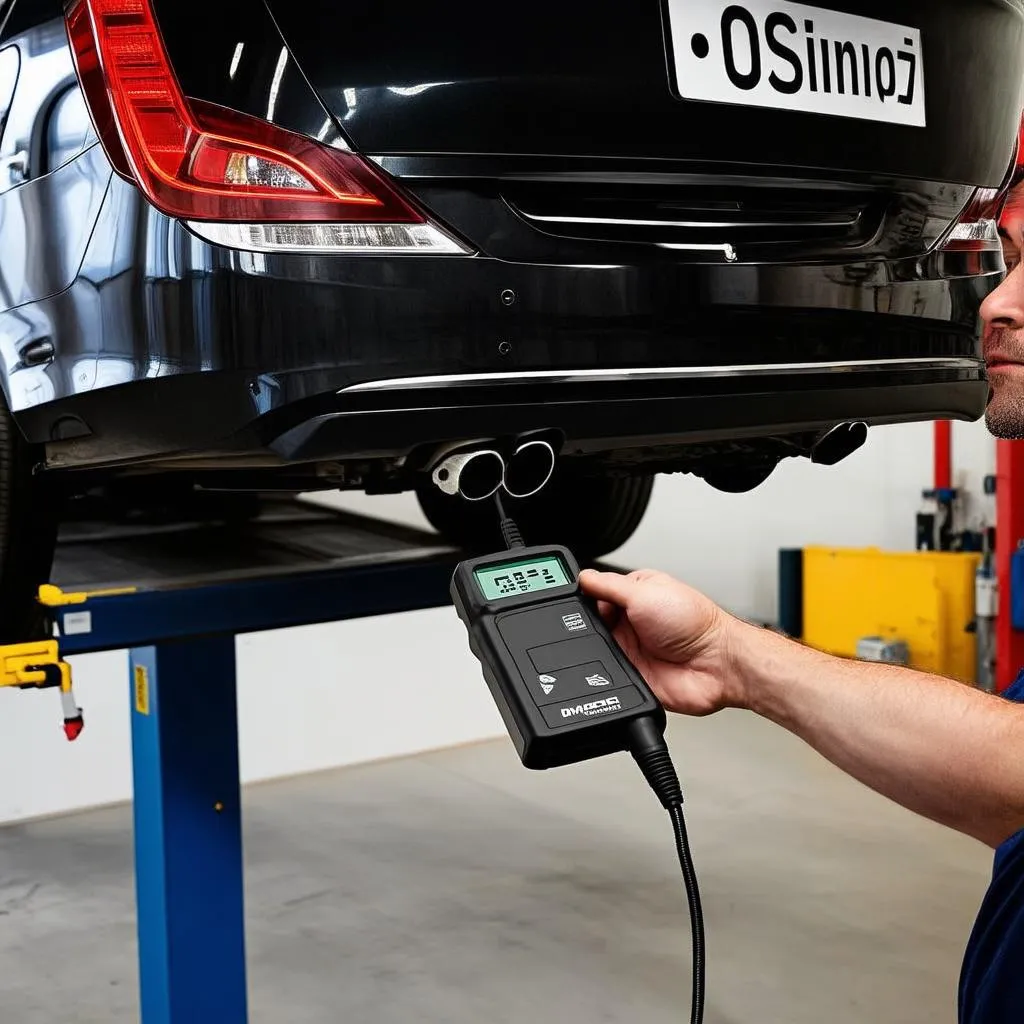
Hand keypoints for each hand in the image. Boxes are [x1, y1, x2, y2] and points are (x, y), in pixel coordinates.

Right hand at [579, 569, 742, 715]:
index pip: (597, 591)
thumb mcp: (644, 591)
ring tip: (606, 645)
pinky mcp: (630, 675)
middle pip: (591, 622)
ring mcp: (630, 649)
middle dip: (585, 624)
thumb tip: (582, 577)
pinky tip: (609, 665)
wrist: (716, 665)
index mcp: (635, 594)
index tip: (573, 599)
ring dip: (595, 648)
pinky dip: (601, 673)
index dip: (585, 595)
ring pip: (595, 649)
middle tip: (591, 624)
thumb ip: (609, 585)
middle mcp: (631, 621)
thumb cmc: (695, 622)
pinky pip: (605, 675)